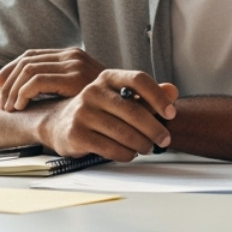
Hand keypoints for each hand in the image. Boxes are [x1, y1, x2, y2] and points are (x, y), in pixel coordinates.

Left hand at [0, 48, 105, 110]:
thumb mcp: (78, 90)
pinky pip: (37, 81)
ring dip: (13, 90)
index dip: (9, 69)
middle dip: (7, 82)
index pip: (30, 55)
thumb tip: (26, 91)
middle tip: (1, 103)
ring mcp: (73, 64)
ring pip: (27, 71)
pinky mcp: (73, 78)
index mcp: (70, 55)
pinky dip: (23, 93)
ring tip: (10, 108)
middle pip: (26, 62)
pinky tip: (21, 106)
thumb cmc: (104, 104)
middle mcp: (71, 55)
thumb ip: (58, 85)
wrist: (132, 107)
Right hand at [37, 70, 177, 161]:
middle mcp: (93, 91)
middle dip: (154, 129)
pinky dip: (126, 154)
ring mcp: (83, 112)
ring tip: (147, 148)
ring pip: (124, 133)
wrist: (59, 122)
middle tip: (164, 140)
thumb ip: (147, 95)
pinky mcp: (76, 134)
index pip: (138, 79)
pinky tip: (130, 153)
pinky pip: (110, 148)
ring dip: (142, 144)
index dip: (158, 97)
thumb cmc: (98, 111)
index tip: (171, 114)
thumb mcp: (121, 98)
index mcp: (107, 78)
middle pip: (134, 111)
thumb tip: (172, 91)